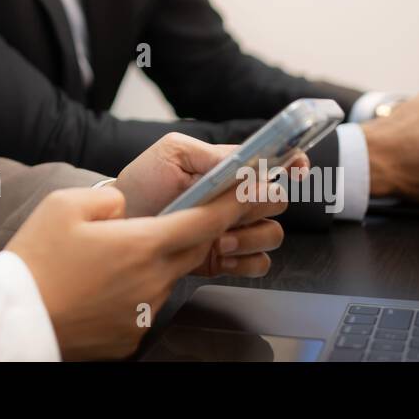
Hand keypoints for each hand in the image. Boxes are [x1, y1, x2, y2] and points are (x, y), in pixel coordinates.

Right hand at [6, 169, 286, 360]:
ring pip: (165, 278)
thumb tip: (123, 205)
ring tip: (112, 257)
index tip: (251, 190)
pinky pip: (143, 305)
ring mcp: (144, 312)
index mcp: (143, 244)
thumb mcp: (65, 206)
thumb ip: (107, 198)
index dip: (232, 204)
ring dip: (154, 262)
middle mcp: (153, 280)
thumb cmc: (36, 261)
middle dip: (197, 231)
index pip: (204, 222)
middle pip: (191, 250)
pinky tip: (100, 287)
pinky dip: (132, 291)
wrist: (13, 317)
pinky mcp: (131, 336)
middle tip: (187, 216)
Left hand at [111, 132, 297, 276]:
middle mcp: (237, 198)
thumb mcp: (173, 154)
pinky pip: (260, 263)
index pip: (275, 160)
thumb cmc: (144, 183)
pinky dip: (247, 262)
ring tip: (219, 238)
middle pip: (278, 200)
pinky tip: (221, 256)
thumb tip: (246, 161)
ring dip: (251, 236)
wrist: (122, 222)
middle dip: (259, 205)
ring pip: (273, 233)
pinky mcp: (229, 257)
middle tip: (231, 210)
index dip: (293, 161)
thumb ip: (212, 155)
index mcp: (229, 169)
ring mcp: (235, 228)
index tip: (295, 169)